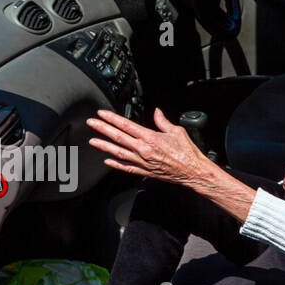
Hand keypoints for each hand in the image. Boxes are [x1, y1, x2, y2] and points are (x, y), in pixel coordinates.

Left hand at [87, 108, 212, 188]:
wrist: (193, 172)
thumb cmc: (187, 152)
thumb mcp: (177, 131)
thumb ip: (163, 121)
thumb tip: (157, 112)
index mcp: (151, 138)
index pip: (126, 125)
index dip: (112, 118)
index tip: (102, 114)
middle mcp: (144, 150)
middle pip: (118, 137)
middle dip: (102, 129)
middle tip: (91, 123)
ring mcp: (143, 162)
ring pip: (118, 153)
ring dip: (104, 146)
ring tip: (93, 141)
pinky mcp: (145, 171)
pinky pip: (126, 168)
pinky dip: (115, 164)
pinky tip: (107, 161)